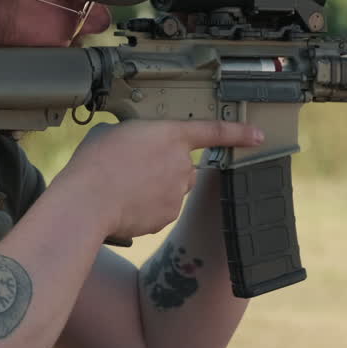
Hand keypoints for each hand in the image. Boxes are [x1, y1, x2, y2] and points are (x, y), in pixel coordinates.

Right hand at [55, 120, 262, 239]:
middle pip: (185, 166)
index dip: (239, 134)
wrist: (88, 200)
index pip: (214, 131)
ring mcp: (177, 192)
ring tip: (124, 187)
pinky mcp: (168, 216)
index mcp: (170, 135)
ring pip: (172, 189)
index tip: (258, 136)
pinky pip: (161, 210)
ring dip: (155, 188)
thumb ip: (137, 137)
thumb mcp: (115, 132)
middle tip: (135, 169)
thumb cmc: (95, 162)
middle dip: (168, 168)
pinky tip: (125, 204)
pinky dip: (147, 208)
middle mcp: (181, 163)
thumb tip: (135, 149)